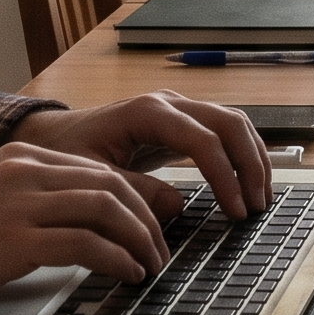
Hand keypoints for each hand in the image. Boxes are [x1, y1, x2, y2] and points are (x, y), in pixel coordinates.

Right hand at [0, 142, 172, 314]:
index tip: (152, 227)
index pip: (99, 170)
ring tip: (151, 266)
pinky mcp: (11, 241)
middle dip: (147, 219)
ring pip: (106, 208)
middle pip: (112, 184)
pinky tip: (126, 275)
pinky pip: (85, 244)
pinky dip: (116, 259)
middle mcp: (24, 171)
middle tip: (161, 251)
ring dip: (139, 239)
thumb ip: (30, 203)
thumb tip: (79, 225)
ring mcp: (18, 203)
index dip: (136, 199)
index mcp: (20, 158)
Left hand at [10, 91, 270, 222]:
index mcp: (147, 112)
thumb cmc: (67, 153)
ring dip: (253, 158)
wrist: (53, 135)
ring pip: (233, 123)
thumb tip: (177, 207)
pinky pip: (224, 131)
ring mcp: (178, 109)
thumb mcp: (92, 178)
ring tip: (260, 196)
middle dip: (250, 164)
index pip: (203, 140)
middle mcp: (169, 103)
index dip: (225, 176)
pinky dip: (242, 154)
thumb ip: (133, 191)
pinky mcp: (182, 122)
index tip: (236, 210)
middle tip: (257, 205)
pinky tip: (248, 182)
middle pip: (229, 123)